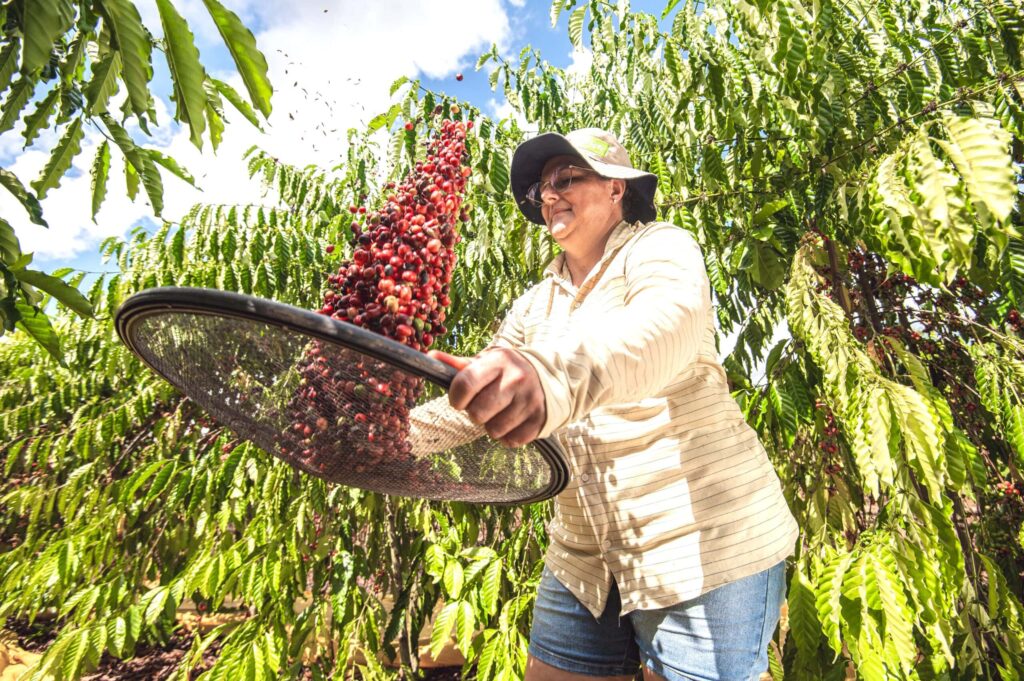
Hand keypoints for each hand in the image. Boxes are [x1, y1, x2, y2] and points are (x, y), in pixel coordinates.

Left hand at [428, 348, 546, 446]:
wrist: (548, 376)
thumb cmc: (506, 371)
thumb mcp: (486, 362)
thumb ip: (458, 364)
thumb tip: (430, 356)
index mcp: (499, 361)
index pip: (465, 385)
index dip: (456, 398)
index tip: (459, 400)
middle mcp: (517, 379)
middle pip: (477, 413)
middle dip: (474, 413)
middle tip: (483, 405)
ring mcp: (530, 400)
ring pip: (493, 430)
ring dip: (491, 425)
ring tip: (499, 412)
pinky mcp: (539, 420)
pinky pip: (511, 441)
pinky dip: (507, 436)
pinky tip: (512, 421)